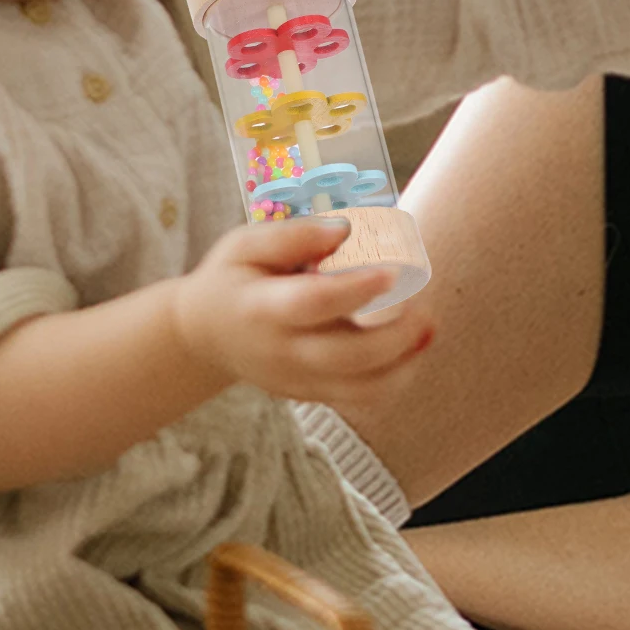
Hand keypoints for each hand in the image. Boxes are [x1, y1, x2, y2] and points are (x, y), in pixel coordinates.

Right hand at [172, 217, 433, 411]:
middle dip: (397, 337)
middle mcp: (282, 352)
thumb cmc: (232, 280)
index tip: (391, 272)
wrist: (203, 337)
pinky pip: (363, 399)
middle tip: (423, 306)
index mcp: (262, 308)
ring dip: (406, 363)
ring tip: (427, 328)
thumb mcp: (244, 244)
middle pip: (347, 357)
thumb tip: (345, 230)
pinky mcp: (312, 395)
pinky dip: (397, 378)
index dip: (355, 290)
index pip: (312, 303)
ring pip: (363, 390)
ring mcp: (299, 380)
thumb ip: (292, 235)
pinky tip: (411, 348)